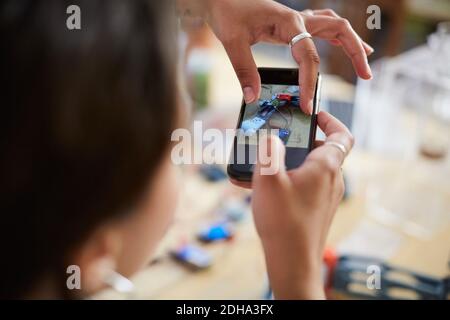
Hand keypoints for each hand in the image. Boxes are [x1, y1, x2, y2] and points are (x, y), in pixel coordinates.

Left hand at [202, 0, 372, 113]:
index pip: (308, 56)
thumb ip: (244, 70)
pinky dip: (336, 37)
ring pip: (335, 26)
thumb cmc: (227, 13)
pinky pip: (322, 27)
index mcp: (288, 22)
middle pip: (338, 30)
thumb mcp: (233, 42)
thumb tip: (253, 96)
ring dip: (352, 42)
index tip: (307, 104)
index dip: (309, 82)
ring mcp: (297, 20)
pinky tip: (341, 45)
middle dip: (355, 52)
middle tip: (366, 75)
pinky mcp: (292, 24)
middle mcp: (298, 19)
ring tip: (366, 59)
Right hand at [251, 111, 353, 298]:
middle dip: (297, 143)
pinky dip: (287, 181)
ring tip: (261, 168)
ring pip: (308, 169)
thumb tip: (272, 137)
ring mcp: (325, 197)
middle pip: (320, 150)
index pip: (341, 135)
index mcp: (325, 167)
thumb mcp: (268, 179)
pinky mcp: (316, 209)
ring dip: (287, 163)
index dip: (330, 120)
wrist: (293, 262)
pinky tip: (261, 189)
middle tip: (276, 141)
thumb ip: (269, 151)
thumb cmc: (283, 221)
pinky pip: (303, 186)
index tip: (313, 114)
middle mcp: (331, 180)